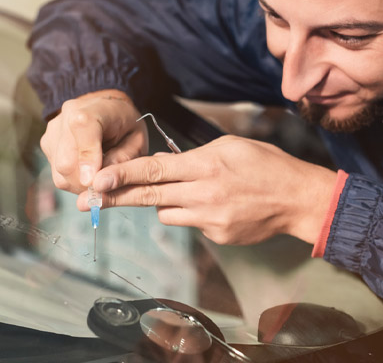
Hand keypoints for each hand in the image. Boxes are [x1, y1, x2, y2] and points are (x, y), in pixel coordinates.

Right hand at [40, 90, 147, 193]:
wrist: (108, 110)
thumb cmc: (126, 125)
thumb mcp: (136, 141)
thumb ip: (121, 160)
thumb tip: (100, 183)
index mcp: (91, 109)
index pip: (82, 129)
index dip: (88, 159)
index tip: (96, 182)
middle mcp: (65, 118)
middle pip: (66, 162)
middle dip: (86, 182)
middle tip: (105, 186)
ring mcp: (52, 132)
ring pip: (60, 172)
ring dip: (80, 183)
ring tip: (98, 177)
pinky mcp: (47, 145)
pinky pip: (57, 173)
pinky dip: (73, 180)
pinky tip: (88, 172)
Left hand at [78, 135, 336, 244]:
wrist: (297, 199)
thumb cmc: (266, 164)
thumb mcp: (230, 145)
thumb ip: (195, 157)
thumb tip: (169, 166)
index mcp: (206, 166)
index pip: (155, 170)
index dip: (123, 175)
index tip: (96, 180)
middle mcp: (204, 194)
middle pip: (150, 198)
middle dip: (115, 198)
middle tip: (85, 202)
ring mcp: (210, 219)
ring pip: (167, 214)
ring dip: (167, 203)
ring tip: (193, 192)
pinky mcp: (217, 236)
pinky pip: (191, 224)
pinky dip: (194, 213)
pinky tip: (218, 205)